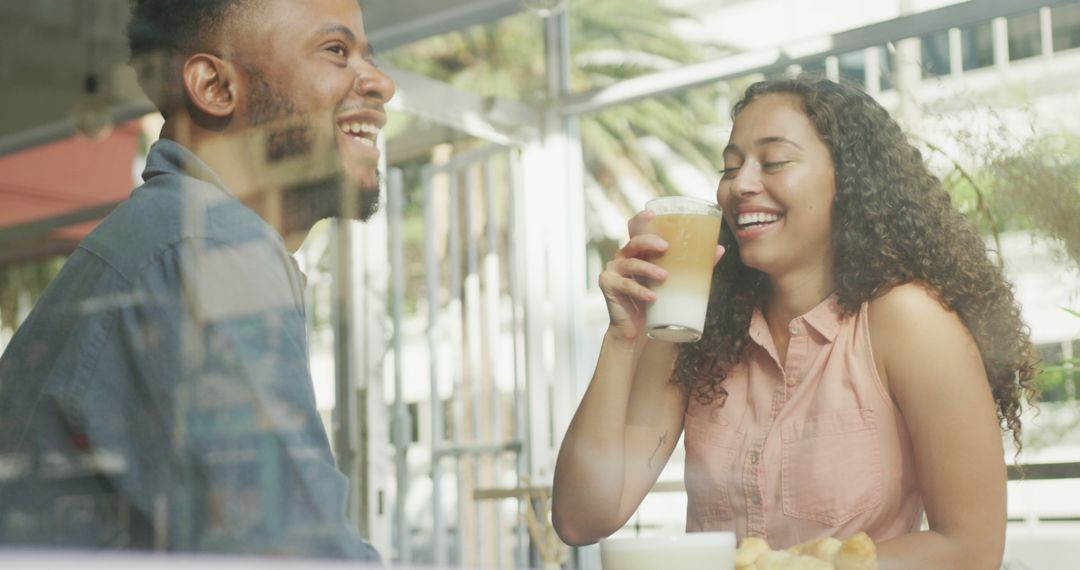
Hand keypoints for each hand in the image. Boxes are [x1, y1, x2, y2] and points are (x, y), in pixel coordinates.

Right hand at [599, 210, 724, 340]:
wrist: (636, 331)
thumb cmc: (655, 301)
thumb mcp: (673, 280)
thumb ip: (694, 264)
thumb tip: (719, 249)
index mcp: (638, 251)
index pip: (635, 228)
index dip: (641, 218)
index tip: (652, 214)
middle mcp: (623, 257)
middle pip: (634, 241)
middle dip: (649, 241)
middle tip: (666, 247)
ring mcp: (613, 270)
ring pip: (631, 263)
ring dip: (648, 268)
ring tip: (664, 276)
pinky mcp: (608, 286)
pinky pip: (625, 285)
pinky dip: (640, 291)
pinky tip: (653, 297)